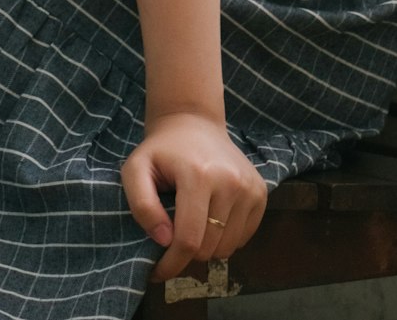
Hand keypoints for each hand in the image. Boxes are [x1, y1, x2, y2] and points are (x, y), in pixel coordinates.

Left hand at [120, 110, 266, 282]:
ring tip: (191, 226)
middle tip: (172, 240)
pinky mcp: (261, 192)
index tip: (156, 273)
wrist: (193, 123)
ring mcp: (250, 187)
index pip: (189, 240)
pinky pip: (243, 238)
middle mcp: (231, 182)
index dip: (171, 264)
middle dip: (187, 254)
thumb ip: (142, 205)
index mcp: (199, 175)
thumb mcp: (135, 170)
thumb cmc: (161, 150)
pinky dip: (225, 238)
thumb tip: (164, 240)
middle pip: (209, 248)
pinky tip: (211, 218)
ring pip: (228, 248)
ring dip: (207, 248)